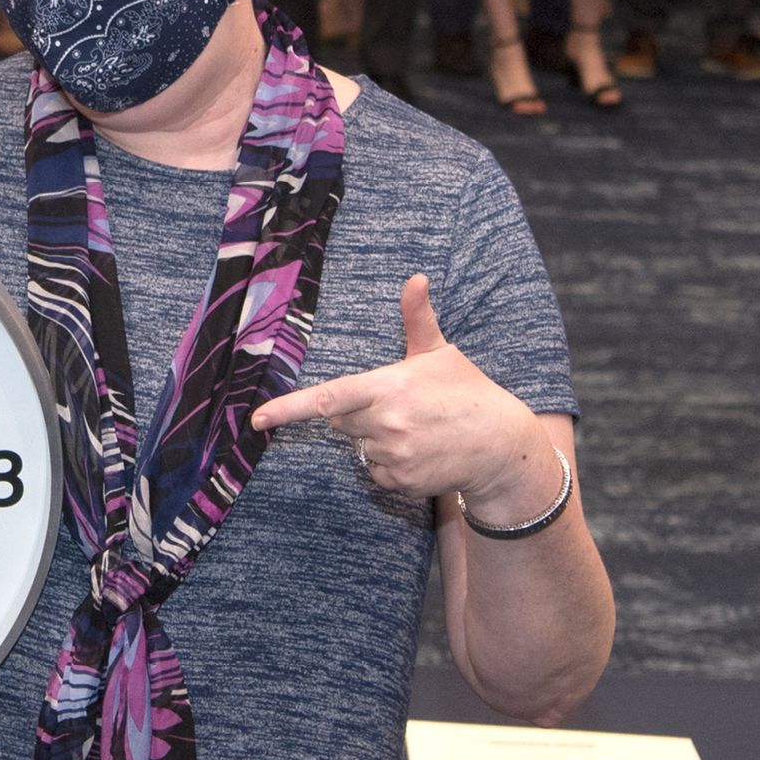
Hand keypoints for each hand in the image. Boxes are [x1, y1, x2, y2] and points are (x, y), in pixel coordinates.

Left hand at [252, 276, 547, 519]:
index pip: (330, 398)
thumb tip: (416, 278)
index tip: (259, 419)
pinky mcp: (402, 481)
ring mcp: (394, 455)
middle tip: (394, 405)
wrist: (501, 445)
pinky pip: (377, 472)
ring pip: (360, 447)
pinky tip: (420, 452)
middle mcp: (387, 423)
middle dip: (357, 413)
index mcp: (389, 387)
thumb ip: (417, 319)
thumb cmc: (467, 392)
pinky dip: (391, 464)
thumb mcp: (440, 352)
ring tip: (415, 428)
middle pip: (341, 421)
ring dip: (376, 439)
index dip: (290, 409)